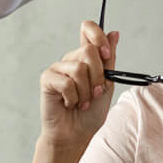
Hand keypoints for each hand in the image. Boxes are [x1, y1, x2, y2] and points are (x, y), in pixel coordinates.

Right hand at [39, 21, 115, 154]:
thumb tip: (114, 33)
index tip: (106, 55)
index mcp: (86, 57)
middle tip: (95, 93)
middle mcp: (71, 59)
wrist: (77, 134)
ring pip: (78, 68)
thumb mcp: (107, 84)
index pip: (88, 28)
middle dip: (98, 76)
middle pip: (88, 50)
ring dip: (86, 91)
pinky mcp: (47, 79)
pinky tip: (70, 104)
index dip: (98, 36)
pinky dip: (73, 98)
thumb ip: (109, 60)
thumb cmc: (91, 112)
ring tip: (83, 102)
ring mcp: (58, 68)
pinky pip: (66, 83)